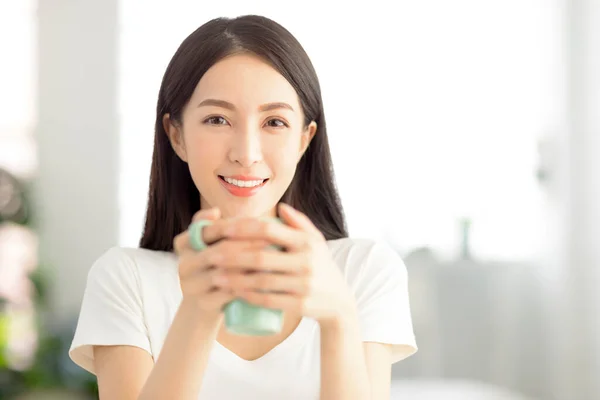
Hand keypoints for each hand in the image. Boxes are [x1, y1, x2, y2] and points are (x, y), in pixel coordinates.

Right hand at [173, 208, 271, 317]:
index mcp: (184, 244)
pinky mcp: (204, 303)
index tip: (260, 223)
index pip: (210, 229)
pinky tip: (264, 279)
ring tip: (272, 258)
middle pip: (220, 250)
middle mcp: (184, 264)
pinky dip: (247, 285)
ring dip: (251, 265)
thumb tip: (216, 210)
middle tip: (272, 241)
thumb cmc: (214, 266)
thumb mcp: (211, 244)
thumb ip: (215, 226)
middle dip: (249, 244)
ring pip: (226, 271)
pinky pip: (229, 292)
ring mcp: (192, 286)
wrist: (204, 305)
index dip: (236, 226)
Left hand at [214, 203, 356, 324]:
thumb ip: (299, 222)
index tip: (222, 229)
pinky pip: (269, 300)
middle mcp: (306, 261)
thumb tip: (280, 207)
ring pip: (262, 280)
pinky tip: (234, 292)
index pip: (269, 230)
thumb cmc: (321, 266)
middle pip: (261, 256)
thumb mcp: (316, 241)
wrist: (339, 302)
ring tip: (216, 276)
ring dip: (236, 279)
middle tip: (211, 255)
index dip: (243, 229)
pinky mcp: (301, 305)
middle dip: (232, 256)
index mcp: (306, 241)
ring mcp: (304, 284)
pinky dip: (249, 296)